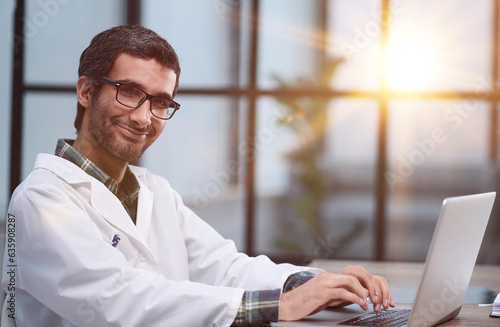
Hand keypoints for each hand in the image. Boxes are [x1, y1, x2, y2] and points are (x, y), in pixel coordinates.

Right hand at [278, 266, 394, 321]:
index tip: (368, 295)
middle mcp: (326, 277)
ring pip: (350, 282)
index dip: (361, 286)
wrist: (287, 305)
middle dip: (365, 287)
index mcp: (326, 277)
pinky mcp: (322, 292)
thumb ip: (334, 294)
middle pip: (353, 276)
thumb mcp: (322, 296)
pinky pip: (343, 292)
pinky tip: (359, 304)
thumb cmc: (303, 303)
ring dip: (362, 293)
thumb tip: (350, 297)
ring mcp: (324, 283)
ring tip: (367, 302)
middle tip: (372, 298)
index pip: (349, 276)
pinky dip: (354, 298)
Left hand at [340, 265, 394, 311]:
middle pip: (375, 280)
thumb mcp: (341, 290)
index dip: (372, 289)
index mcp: (352, 270)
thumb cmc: (335, 290)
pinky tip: (390, 303)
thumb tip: (366, 295)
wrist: (333, 288)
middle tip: (381, 305)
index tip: (373, 300)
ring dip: (385, 295)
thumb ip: (353, 291)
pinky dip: (387, 295)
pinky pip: (382, 287)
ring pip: (381, 283)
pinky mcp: (371, 282)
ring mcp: (366, 276)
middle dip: (380, 294)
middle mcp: (360, 271)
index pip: (366, 277)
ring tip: (385, 306)